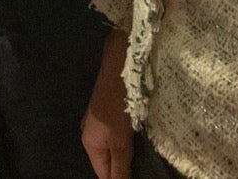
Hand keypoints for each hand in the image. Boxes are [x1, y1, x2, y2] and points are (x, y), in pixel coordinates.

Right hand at [82, 28, 132, 178]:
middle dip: (125, 168)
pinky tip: (144, 142)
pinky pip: (119, 135)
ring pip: (115, 147)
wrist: (120, 69)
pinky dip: (130, 141)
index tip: (139, 176)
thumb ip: (120, 169)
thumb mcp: (120, 144)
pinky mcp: (112, 113)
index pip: (103, 174)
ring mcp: (101, 123)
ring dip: (129, 154)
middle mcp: (92, 134)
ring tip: (147, 160)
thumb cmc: (118, 108)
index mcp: (89, 144)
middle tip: (145, 170)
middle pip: (108, 161)